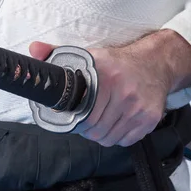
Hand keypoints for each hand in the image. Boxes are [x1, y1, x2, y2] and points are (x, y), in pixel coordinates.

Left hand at [29, 30, 190, 146]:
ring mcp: (139, 108)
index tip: (73, 117)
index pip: (84, 115)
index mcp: (106, 77)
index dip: (75, 120)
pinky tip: (117, 123)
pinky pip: (126, 141)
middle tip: (86, 121)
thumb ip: (58, 53)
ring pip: (109, 138)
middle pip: (96, 130)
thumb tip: (34, 49)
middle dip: (87, 130)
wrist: (156, 63)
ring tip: (101, 122)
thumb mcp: (90, 55)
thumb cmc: (119, 63)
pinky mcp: (150, 119)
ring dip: (102, 135)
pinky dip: (118, 137)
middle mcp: (124, 93)